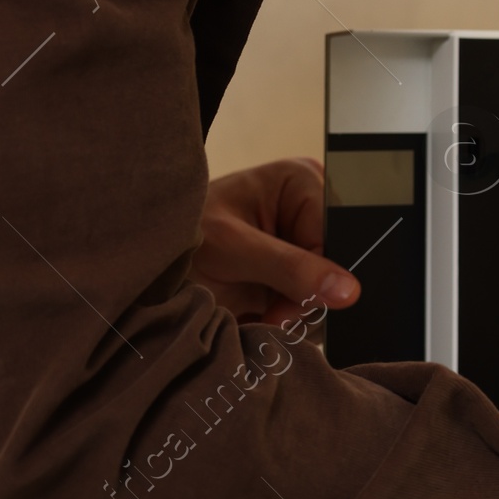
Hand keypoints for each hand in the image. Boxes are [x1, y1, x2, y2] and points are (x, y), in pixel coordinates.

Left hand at [193, 158, 360, 330]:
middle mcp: (309, 209)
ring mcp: (302, 244)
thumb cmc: (182, 238)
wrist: (150, 269)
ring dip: (298, 311)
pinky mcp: (294, 274)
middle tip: (272, 314)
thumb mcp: (234, 249)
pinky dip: (291, 317)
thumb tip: (348, 290)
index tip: (289, 305)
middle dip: (307, 297)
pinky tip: (266, 317)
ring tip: (264, 316)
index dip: (321, 274)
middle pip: (337, 263)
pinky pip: (313, 303)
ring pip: (329, 289)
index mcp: (302, 181)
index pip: (337, 234)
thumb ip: (290, 267)